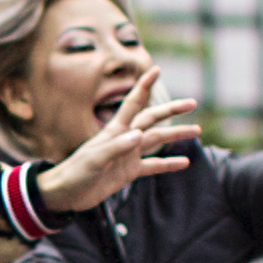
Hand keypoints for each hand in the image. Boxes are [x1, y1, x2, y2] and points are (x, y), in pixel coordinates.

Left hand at [35, 86, 205, 212]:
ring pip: (157, 141)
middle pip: (152, 119)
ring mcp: (128, 155)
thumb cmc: (75, 172)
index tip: (157, 69)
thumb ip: (116, 147)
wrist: (66, 194)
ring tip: (196, 130)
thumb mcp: (94, 159)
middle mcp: (125, 138)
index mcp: (115, 130)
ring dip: (176, 135)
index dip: (145, 86)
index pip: (134, 102)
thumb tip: (139, 136)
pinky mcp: (128, 172)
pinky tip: (184, 162)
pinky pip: (153, 166)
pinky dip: (168, 164)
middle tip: (192, 103)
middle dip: (171, 110)